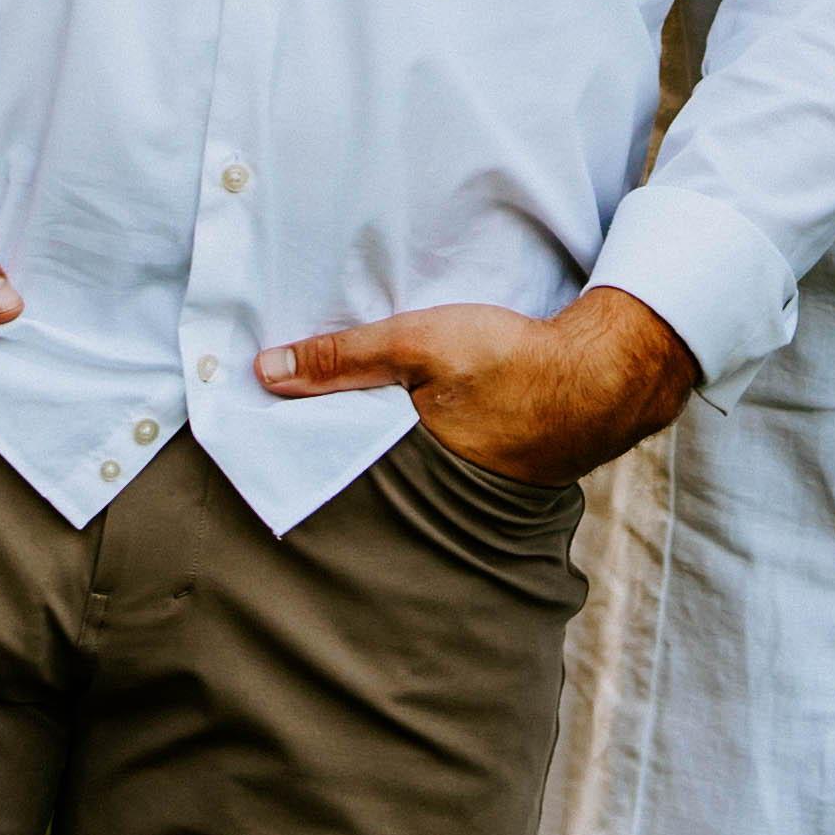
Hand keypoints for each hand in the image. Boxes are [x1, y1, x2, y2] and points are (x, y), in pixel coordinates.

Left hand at [252, 280, 696, 486]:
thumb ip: (343, 359)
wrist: (597, 382)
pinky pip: (405, 464)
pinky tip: (382, 424)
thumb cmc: (509, 363)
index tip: (237, 431)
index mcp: (390, 462)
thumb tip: (263, 372)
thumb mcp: (417, 344)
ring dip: (347, 450)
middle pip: (337, 474)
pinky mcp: (462, 474)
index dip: (278, 446)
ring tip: (311, 425)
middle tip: (258, 434)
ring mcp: (437, 488)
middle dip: (305, 457)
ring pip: (371, 470)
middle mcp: (408, 490)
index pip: (312, 464)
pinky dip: (387, 447)